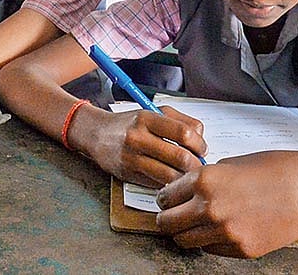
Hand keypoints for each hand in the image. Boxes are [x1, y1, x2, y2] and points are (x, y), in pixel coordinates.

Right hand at [84, 106, 206, 187]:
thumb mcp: (152, 112)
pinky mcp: (128, 174)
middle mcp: (138, 137)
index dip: (199, 143)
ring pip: (171, 175)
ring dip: (184, 178)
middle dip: (196, 164)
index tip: (201, 148)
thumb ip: (179, 120)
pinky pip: (158, 184)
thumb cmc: (129, 124)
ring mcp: (132, 158)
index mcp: (147, 118)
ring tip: (186, 173)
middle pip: (180, 157)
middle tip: (198, 165)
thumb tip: (200, 137)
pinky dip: (169, 184)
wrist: (96, 134)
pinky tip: (170, 178)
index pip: (184, 133)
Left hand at [155, 151, 297, 257]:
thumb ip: (205, 178)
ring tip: (197, 224)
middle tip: (174, 215)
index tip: (168, 199)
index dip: (165, 198)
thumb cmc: (275, 169)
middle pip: (167, 224)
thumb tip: (187, 189)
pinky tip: (222, 229)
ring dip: (186, 233)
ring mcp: (226, 232)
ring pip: (185, 241)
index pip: (163, 196)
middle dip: (167, 219)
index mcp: (203, 181)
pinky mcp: (242, 250)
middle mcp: (210, 208)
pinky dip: (211, 241)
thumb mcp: (231, 163)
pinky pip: (212, 250)